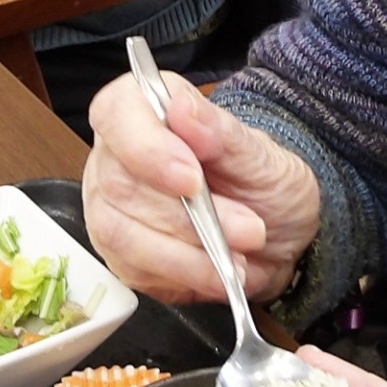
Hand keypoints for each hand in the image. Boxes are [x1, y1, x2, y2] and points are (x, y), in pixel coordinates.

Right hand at [81, 71, 320, 304]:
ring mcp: (111, 209)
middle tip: (248, 229)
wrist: (276, 233)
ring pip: (122, 236)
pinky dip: (185, 277)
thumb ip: (220, 132)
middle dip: (188, 217)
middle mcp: (115, 158)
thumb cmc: (263, 182)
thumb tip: (182, 109)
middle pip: (120, 186)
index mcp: (143, 111)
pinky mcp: (120, 256)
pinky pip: (136, 272)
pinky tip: (218, 273)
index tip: (192, 179)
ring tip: (239, 259)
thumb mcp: (260, 155)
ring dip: (188, 255)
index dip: (146, 148)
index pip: (115, 114)